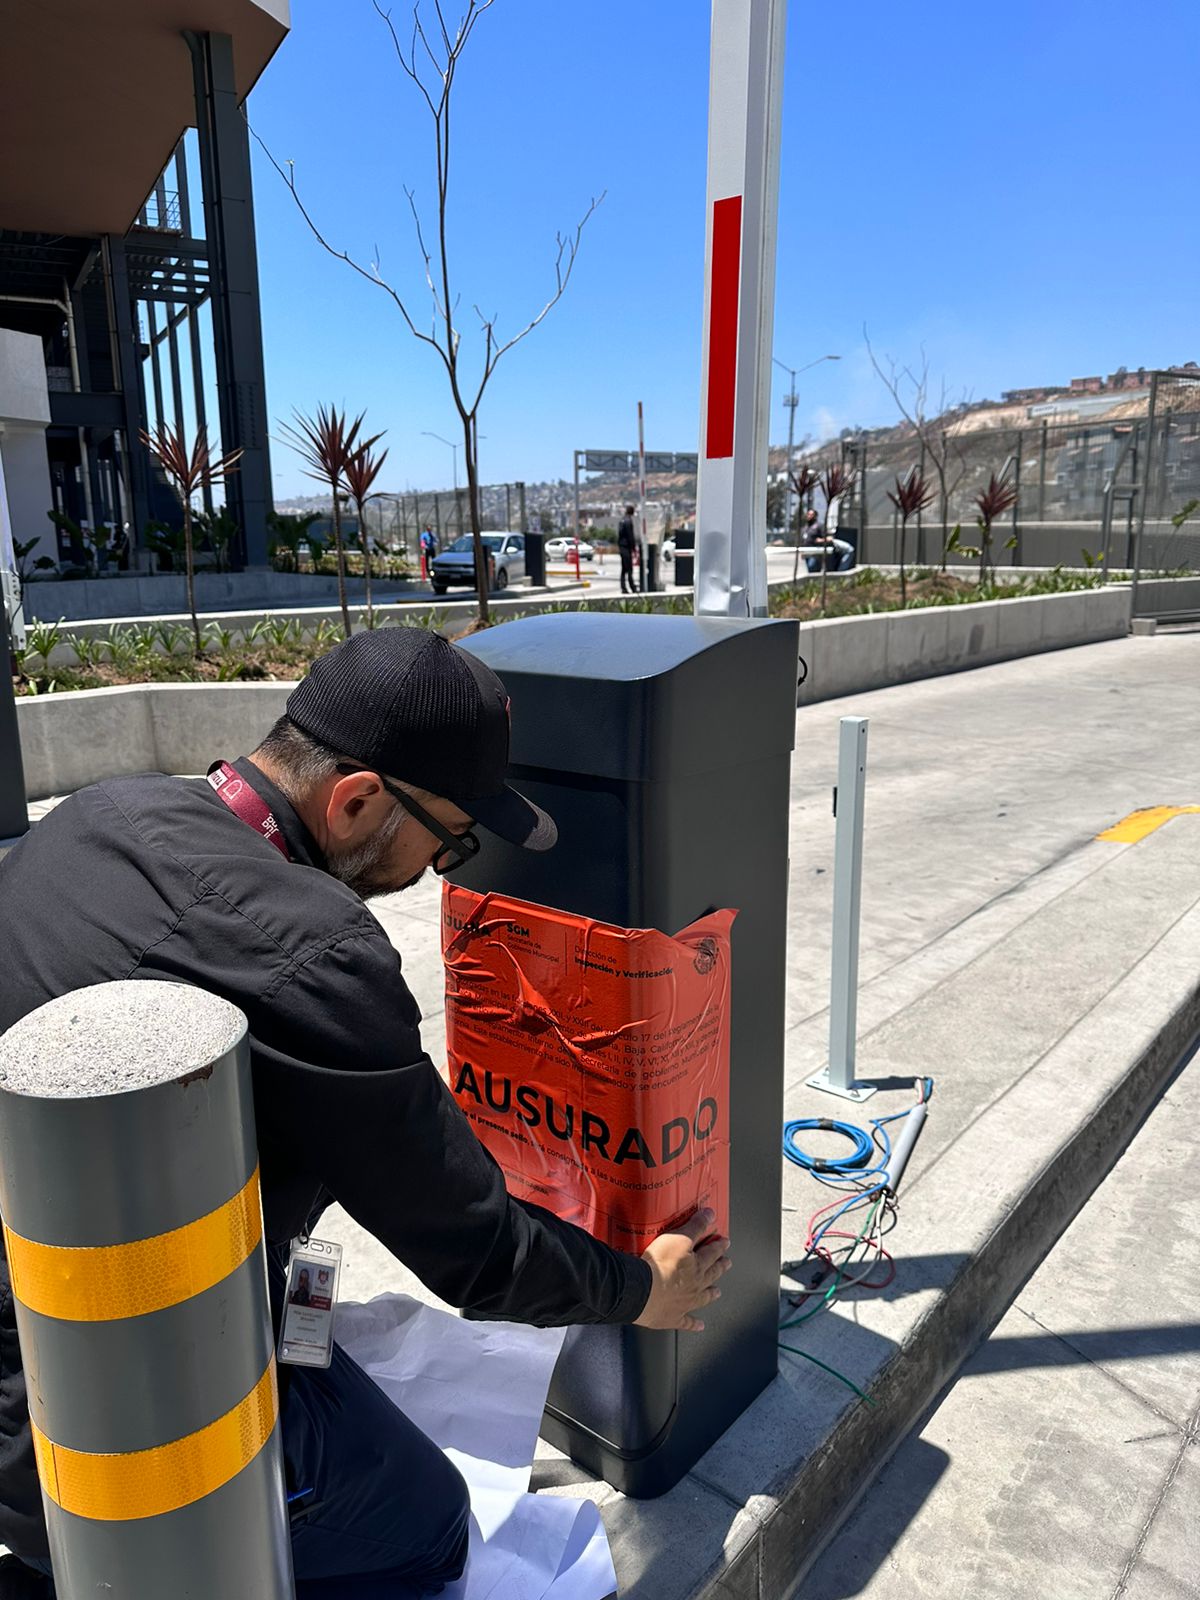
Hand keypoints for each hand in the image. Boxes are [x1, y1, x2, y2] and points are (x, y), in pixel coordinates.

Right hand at [634, 1209, 731, 1331]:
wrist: (643, 1291)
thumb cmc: (659, 1264)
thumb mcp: (677, 1237)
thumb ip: (695, 1226)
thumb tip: (711, 1214)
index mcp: (696, 1266)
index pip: (711, 1253)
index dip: (719, 1246)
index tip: (725, 1242)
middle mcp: (695, 1285)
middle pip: (711, 1275)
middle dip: (720, 1268)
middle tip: (727, 1264)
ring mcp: (685, 1303)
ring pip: (703, 1297)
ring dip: (711, 1293)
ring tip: (717, 1291)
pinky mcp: (673, 1317)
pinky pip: (687, 1322)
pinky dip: (694, 1324)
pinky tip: (700, 1325)